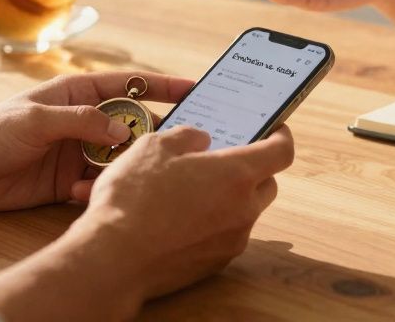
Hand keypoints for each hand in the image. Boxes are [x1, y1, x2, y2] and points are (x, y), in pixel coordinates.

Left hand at [0, 71, 193, 211]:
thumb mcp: (36, 119)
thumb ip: (82, 121)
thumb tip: (122, 128)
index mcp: (79, 92)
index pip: (131, 84)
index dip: (164, 85)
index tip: (196, 88)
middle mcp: (84, 119)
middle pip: (133, 124)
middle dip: (153, 136)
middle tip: (177, 147)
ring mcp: (79, 150)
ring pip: (120, 158)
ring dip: (123, 169)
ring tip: (123, 178)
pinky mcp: (69, 179)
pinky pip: (99, 183)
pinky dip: (98, 190)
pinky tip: (79, 195)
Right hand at [80, 125, 294, 300]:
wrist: (113, 258)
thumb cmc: (134, 197)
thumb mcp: (155, 146)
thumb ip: (187, 137)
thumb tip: (202, 141)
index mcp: (237, 174)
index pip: (282, 152)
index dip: (281, 136)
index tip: (274, 129)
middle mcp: (243, 209)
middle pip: (267, 183)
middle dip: (253, 169)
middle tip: (225, 158)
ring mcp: (231, 241)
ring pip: (245, 212)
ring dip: (230, 198)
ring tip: (194, 188)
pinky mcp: (214, 264)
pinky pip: (224, 236)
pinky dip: (212, 223)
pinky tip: (180, 218)